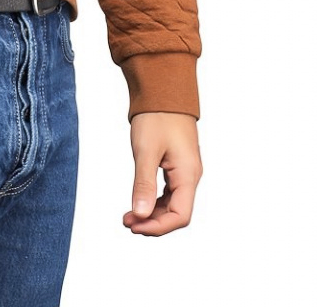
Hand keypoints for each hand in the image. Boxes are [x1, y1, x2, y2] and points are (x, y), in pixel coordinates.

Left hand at [124, 111, 201, 235]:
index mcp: (188, 174)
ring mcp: (185, 170)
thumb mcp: (146, 151)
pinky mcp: (177, 165)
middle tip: (127, 221)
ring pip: (173, 203)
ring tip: (129, 215)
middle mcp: (191, 176)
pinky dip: (155, 200)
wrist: (164, 90)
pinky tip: (139, 200)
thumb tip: (139, 214)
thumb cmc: (156, 117)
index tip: (134, 225)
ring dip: (153, 212)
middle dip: (153, 222)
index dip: (157, 226)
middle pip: (177, 213)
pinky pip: (169, 191)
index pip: (181, 216)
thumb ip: (143, 184)